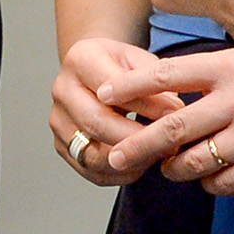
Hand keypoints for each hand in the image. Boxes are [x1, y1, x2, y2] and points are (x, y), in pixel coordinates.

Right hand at [49, 35, 179, 188]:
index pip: (112, 87)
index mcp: (80, 60)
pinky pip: (91, 171)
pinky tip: (141, 165)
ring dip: (130, 160)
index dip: (145, 104)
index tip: (174, 114)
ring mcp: (59, 121)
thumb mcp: (140, 60)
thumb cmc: (121, 66)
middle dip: (137, 137)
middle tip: (167, 143)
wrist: (94, 73)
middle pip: (97, 122)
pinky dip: (120, 173)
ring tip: (157, 156)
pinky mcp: (62, 146)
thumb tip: (173, 111)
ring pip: (92, 153)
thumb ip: (155, 81)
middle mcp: (63, 90)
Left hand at [92, 46, 233, 194]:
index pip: (166, 73)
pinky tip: (214, 176)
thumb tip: (178, 66)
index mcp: (231, 64)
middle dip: (136, 145)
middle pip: (170, 128)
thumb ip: (224, 59)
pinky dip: (211, 184)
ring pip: (194, 163)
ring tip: (172, 167)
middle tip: (115, 155)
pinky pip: (224, 184)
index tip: (104, 92)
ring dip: (176, 170)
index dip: (130, 84)